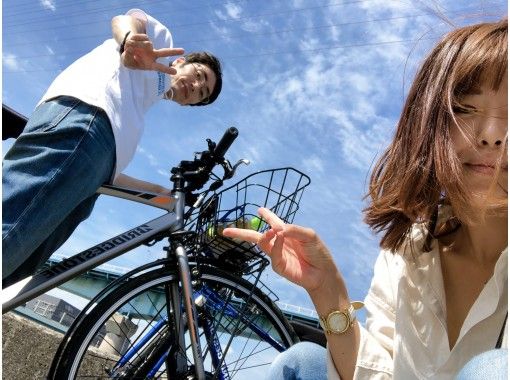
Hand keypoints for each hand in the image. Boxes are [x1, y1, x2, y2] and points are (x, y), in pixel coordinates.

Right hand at [122, 33, 184, 73]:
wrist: (126, 52)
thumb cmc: (129, 61)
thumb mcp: (128, 62)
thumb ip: (129, 58)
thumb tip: (132, 50)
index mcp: (150, 64)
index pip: (159, 67)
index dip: (166, 70)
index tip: (175, 72)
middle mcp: (152, 55)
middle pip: (164, 52)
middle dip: (173, 51)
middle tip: (183, 50)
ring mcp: (150, 47)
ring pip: (148, 43)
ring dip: (138, 45)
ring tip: (131, 49)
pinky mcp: (145, 39)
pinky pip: (143, 37)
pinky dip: (137, 39)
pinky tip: (133, 43)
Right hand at [222, 208, 340, 292]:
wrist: (324, 273)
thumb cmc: (319, 253)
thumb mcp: (309, 235)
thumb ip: (293, 229)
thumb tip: (277, 228)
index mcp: (287, 234)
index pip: (274, 222)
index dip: (267, 216)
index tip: (260, 209)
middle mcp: (280, 243)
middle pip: (257, 236)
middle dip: (241, 233)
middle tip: (226, 231)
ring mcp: (278, 255)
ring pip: (261, 244)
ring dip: (265, 236)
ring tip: (272, 231)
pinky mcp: (279, 266)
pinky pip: (273, 254)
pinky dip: (275, 245)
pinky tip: (279, 238)